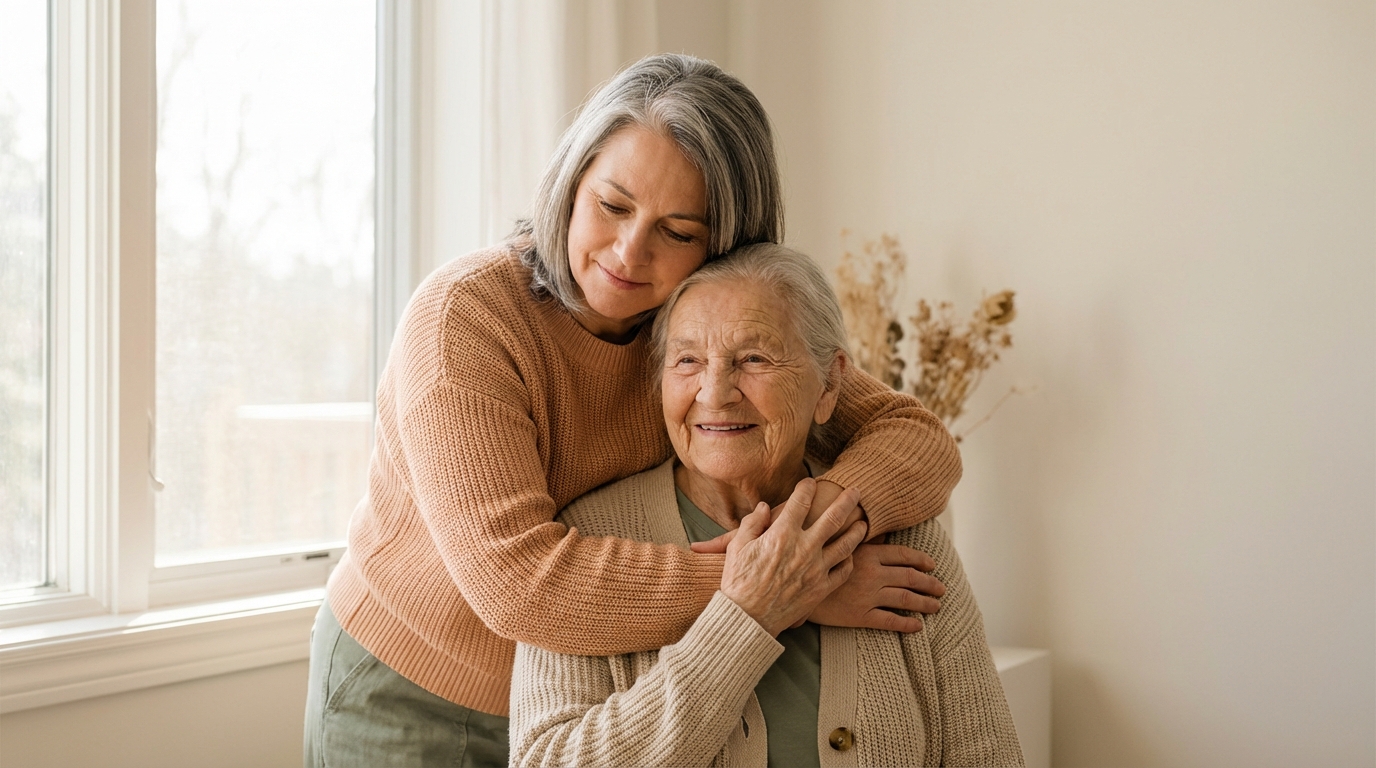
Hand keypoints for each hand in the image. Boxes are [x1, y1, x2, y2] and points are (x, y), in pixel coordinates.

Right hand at [719, 479, 867, 635]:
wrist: (747, 618)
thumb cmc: (738, 582)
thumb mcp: (737, 546)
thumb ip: (752, 522)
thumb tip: (766, 507)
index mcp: (782, 535)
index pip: (800, 501)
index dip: (807, 487)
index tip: (811, 482)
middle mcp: (804, 549)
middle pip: (833, 518)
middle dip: (847, 501)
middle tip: (856, 491)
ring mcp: (816, 570)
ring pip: (846, 544)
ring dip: (857, 530)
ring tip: (863, 522)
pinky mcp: (821, 589)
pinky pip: (842, 571)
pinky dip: (849, 560)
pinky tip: (851, 555)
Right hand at [806, 543, 944, 632]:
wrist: (792, 589)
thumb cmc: (812, 563)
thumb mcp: (834, 544)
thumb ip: (856, 540)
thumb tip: (874, 533)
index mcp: (867, 554)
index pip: (902, 555)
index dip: (920, 560)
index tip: (932, 564)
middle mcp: (872, 574)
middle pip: (910, 578)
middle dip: (929, 583)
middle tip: (941, 588)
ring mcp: (868, 596)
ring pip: (905, 599)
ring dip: (924, 603)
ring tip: (936, 606)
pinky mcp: (860, 616)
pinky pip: (890, 621)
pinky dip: (907, 623)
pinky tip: (918, 626)